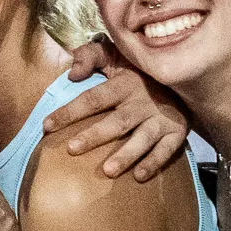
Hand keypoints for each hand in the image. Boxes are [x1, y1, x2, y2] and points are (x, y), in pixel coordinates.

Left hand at [46, 55, 190, 180]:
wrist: (184, 71)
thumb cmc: (138, 68)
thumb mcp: (115, 54)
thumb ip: (91, 56)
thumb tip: (72, 73)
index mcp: (124, 83)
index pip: (92, 98)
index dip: (69, 111)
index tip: (46, 126)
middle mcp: (143, 101)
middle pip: (116, 122)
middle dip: (94, 136)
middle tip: (72, 149)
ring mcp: (161, 117)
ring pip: (142, 138)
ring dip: (126, 155)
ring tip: (108, 171)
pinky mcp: (178, 130)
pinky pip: (167, 149)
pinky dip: (154, 162)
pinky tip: (139, 176)